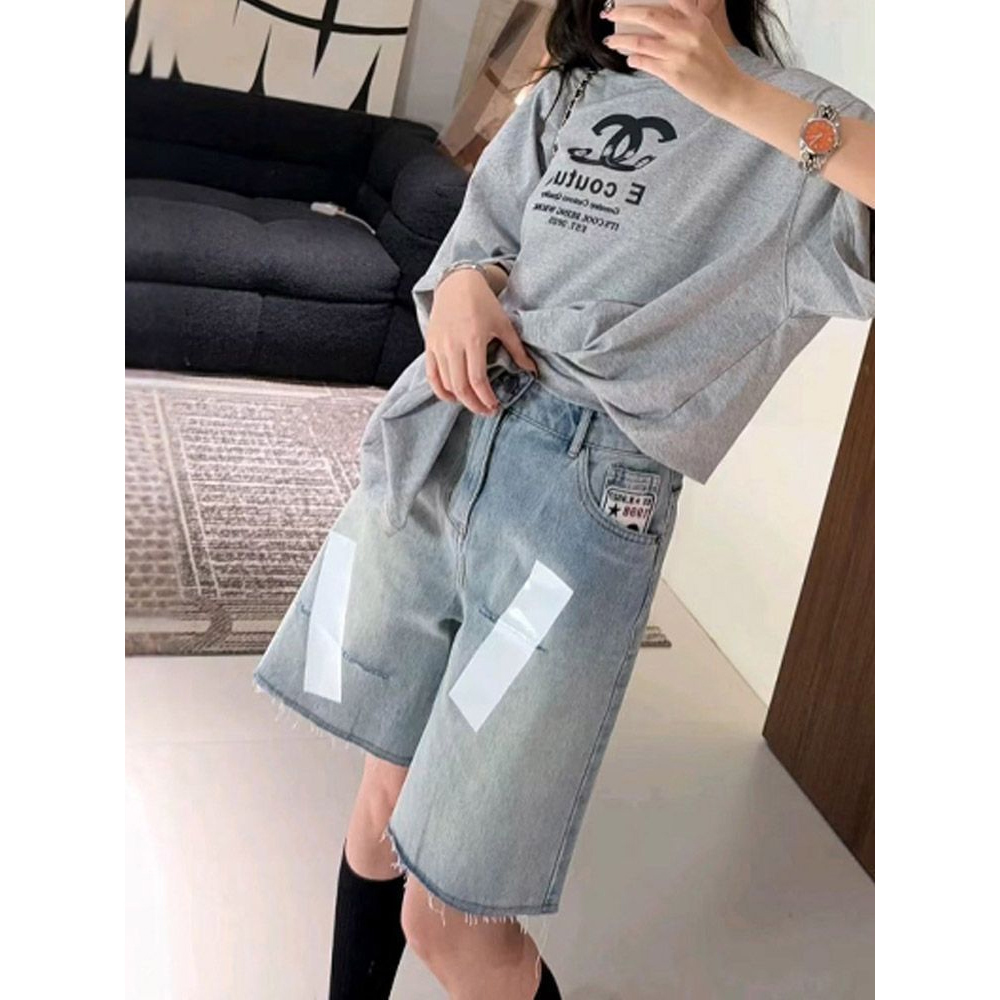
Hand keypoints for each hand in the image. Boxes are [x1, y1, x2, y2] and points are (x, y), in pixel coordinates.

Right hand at [426, 268, 537, 415]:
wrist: (456, 284)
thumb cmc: (483, 303)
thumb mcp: (503, 324)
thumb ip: (516, 350)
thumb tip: (532, 370)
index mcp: (473, 339)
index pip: (477, 380)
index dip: (486, 398)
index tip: (495, 406)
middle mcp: (453, 345)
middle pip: (460, 387)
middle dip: (474, 405)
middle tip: (487, 411)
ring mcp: (438, 346)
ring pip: (446, 384)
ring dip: (460, 400)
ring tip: (474, 403)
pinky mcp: (429, 346)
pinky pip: (431, 376)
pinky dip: (441, 391)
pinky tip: (453, 397)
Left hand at [600, 1, 745, 117]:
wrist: (727, 89)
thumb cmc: (714, 62)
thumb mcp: (704, 34)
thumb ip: (683, 23)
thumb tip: (654, 21)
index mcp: (696, 19)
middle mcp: (686, 32)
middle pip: (648, 16)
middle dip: (624, 13)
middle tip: (608, 15)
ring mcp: (678, 53)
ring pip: (640, 41)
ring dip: (621, 40)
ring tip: (611, 41)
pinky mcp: (672, 73)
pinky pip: (644, 62)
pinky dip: (634, 59)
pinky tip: (630, 59)